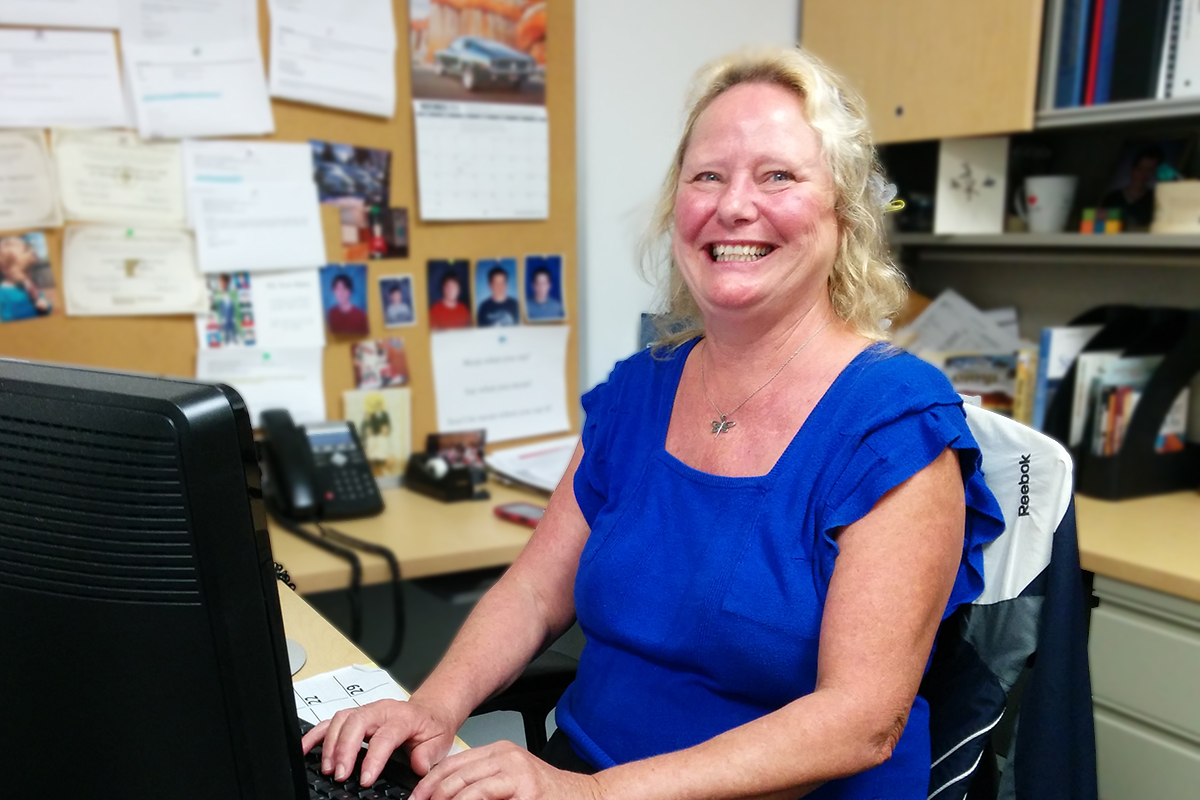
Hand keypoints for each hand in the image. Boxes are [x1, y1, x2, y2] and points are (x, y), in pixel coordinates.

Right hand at [301, 697, 458, 786]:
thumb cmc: (431, 727)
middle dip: (344, 749)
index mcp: (403, 717)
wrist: (429, 712)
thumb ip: (428, 754)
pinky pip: (330, 721)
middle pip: (357, 722)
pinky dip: (315, 734)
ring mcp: (365, 711)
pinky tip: (305, 748)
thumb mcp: (439, 741)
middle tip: (340, 774)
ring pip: (341, 720)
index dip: (373, 758)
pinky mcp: (353, 716)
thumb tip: (418, 766)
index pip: (384, 736)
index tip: (364, 779)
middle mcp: (381, 710)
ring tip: (327, 768)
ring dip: (330, 744)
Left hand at [411, 741, 600, 799]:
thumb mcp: (511, 783)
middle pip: (455, 773)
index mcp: (499, 752)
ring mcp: (516, 770)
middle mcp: (505, 756)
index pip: (453, 763)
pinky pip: (484, 796)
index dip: (429, 783)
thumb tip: (449, 795)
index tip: (417, 798)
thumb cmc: (549, 796)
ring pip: (466, 785)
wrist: (586, 797)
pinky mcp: (525, 787)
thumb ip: (484, 785)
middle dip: (431, 794)